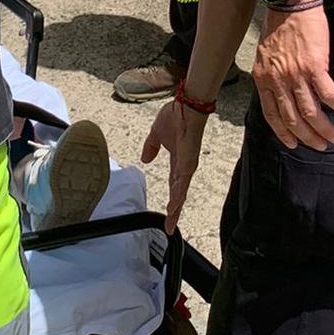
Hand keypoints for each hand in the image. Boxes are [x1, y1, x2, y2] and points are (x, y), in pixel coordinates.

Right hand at [142, 97, 207, 234]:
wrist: (186, 106)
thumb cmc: (175, 117)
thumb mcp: (156, 134)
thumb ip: (150, 147)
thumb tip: (145, 160)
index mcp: (177, 161)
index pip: (173, 186)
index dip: (171, 200)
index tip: (167, 214)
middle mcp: (184, 167)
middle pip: (179, 195)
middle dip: (174, 212)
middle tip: (169, 227)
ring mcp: (187, 166)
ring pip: (181, 192)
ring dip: (176, 207)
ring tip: (170, 221)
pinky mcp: (188, 163)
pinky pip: (182, 183)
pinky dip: (178, 195)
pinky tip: (174, 206)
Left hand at [253, 2, 333, 150]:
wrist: (289, 3)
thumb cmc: (278, 26)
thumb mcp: (265, 55)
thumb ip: (271, 76)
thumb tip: (281, 94)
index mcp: (263, 79)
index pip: (272, 115)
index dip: (283, 133)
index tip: (293, 144)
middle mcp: (278, 81)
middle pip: (293, 119)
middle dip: (308, 137)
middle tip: (321, 145)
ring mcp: (296, 75)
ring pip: (311, 111)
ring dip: (324, 128)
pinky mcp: (314, 66)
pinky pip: (328, 93)